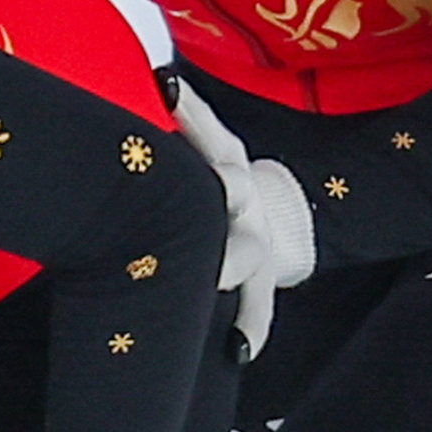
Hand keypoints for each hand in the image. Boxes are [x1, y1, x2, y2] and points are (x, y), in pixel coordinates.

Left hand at [162, 84, 314, 360]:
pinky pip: (261, 313)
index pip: (225, 169)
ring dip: (247, 306)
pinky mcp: (260, 289)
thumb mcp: (211, 141)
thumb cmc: (218, 174)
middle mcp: (249, 217)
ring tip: (232, 337)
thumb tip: (161, 78)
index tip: (200, 163)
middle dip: (227, 251)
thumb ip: (189, 113)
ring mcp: (258, 256)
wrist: (270, 209)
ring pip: (256, 280)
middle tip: (211, 269)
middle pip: (243, 232)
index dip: (215, 168)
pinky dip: (253, 332)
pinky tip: (240, 352)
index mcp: (233, 177)